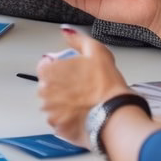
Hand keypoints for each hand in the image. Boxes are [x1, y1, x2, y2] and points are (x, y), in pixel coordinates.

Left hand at [36, 28, 130, 145]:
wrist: (115, 115)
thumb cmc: (105, 84)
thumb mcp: (96, 50)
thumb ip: (77, 38)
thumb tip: (67, 32)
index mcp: (49, 72)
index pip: (45, 65)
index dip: (59, 66)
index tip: (71, 71)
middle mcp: (44, 93)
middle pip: (47, 84)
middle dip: (60, 84)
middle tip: (80, 86)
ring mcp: (50, 112)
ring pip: (52, 103)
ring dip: (63, 102)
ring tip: (82, 101)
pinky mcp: (58, 129)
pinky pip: (59, 121)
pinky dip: (67, 118)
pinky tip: (81, 114)